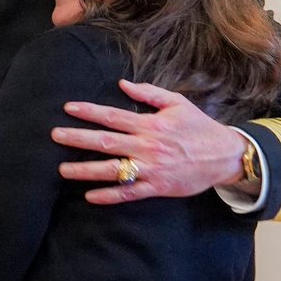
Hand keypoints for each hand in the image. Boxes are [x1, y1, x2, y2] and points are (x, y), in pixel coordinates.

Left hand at [51, 79, 246, 203]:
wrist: (224, 156)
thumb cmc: (198, 127)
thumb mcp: (177, 103)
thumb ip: (149, 93)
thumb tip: (122, 83)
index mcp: (151, 124)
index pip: (113, 116)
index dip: (89, 111)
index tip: (68, 109)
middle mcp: (147, 146)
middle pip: (106, 142)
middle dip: (78, 139)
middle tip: (55, 136)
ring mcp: (151, 168)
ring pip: (113, 170)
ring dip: (86, 170)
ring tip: (62, 169)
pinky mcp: (157, 187)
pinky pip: (130, 193)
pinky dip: (110, 195)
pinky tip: (90, 196)